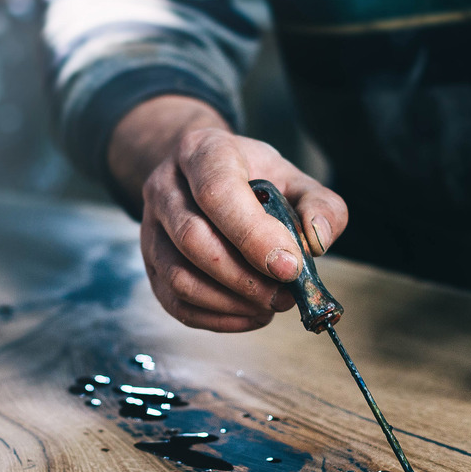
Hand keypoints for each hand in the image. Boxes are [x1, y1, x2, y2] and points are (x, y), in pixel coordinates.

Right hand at [114, 97, 348, 331]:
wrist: (206, 178)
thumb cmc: (255, 181)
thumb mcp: (294, 179)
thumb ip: (320, 205)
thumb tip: (318, 241)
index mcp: (203, 152)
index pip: (218, 193)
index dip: (254, 236)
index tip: (290, 267)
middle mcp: (165, 186)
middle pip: (193, 239)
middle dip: (245, 278)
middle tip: (285, 296)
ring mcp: (150, 227)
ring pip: (179, 276)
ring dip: (230, 303)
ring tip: (269, 307)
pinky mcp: (150, 264)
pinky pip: (174, 302)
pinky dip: (216, 319)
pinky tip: (249, 316)